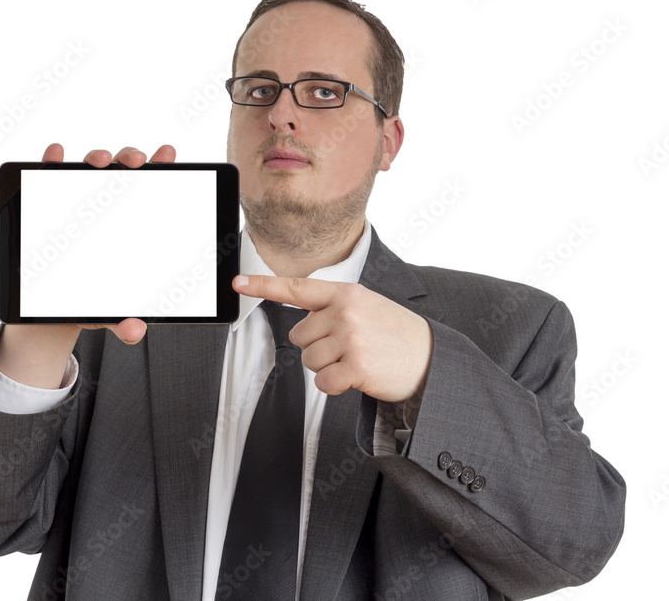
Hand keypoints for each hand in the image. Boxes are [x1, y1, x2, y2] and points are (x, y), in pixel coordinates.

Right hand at [43, 142, 176, 345]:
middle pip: (122, 170)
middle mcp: (107, 204)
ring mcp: (78, 201)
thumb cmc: (93, 299)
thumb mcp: (112, 312)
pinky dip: (51, 161)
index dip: (162, 167)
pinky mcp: (46, 204)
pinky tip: (55, 155)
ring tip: (99, 161)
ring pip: (89, 169)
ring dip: (96, 157)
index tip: (169, 155)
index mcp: (132, 221)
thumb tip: (135, 331)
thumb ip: (125, 322)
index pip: (152, 187)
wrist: (54, 308)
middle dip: (130, 158)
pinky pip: (47, 177)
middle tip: (135, 162)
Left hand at [233, 275, 432, 402]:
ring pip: (309, 361)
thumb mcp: (367, 307)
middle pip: (299, 336)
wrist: (431, 359)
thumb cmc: (395, 335)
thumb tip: (300, 326)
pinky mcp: (356, 366)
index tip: (237, 283)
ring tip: (357, 360)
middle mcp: (346, 312)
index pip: (297, 288)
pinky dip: (336, 386)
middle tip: (349, 348)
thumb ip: (335, 308)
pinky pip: (322, 382)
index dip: (263, 285)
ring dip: (328, 367)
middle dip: (318, 347)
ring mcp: (350, 338)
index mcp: (347, 294)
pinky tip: (357, 377)